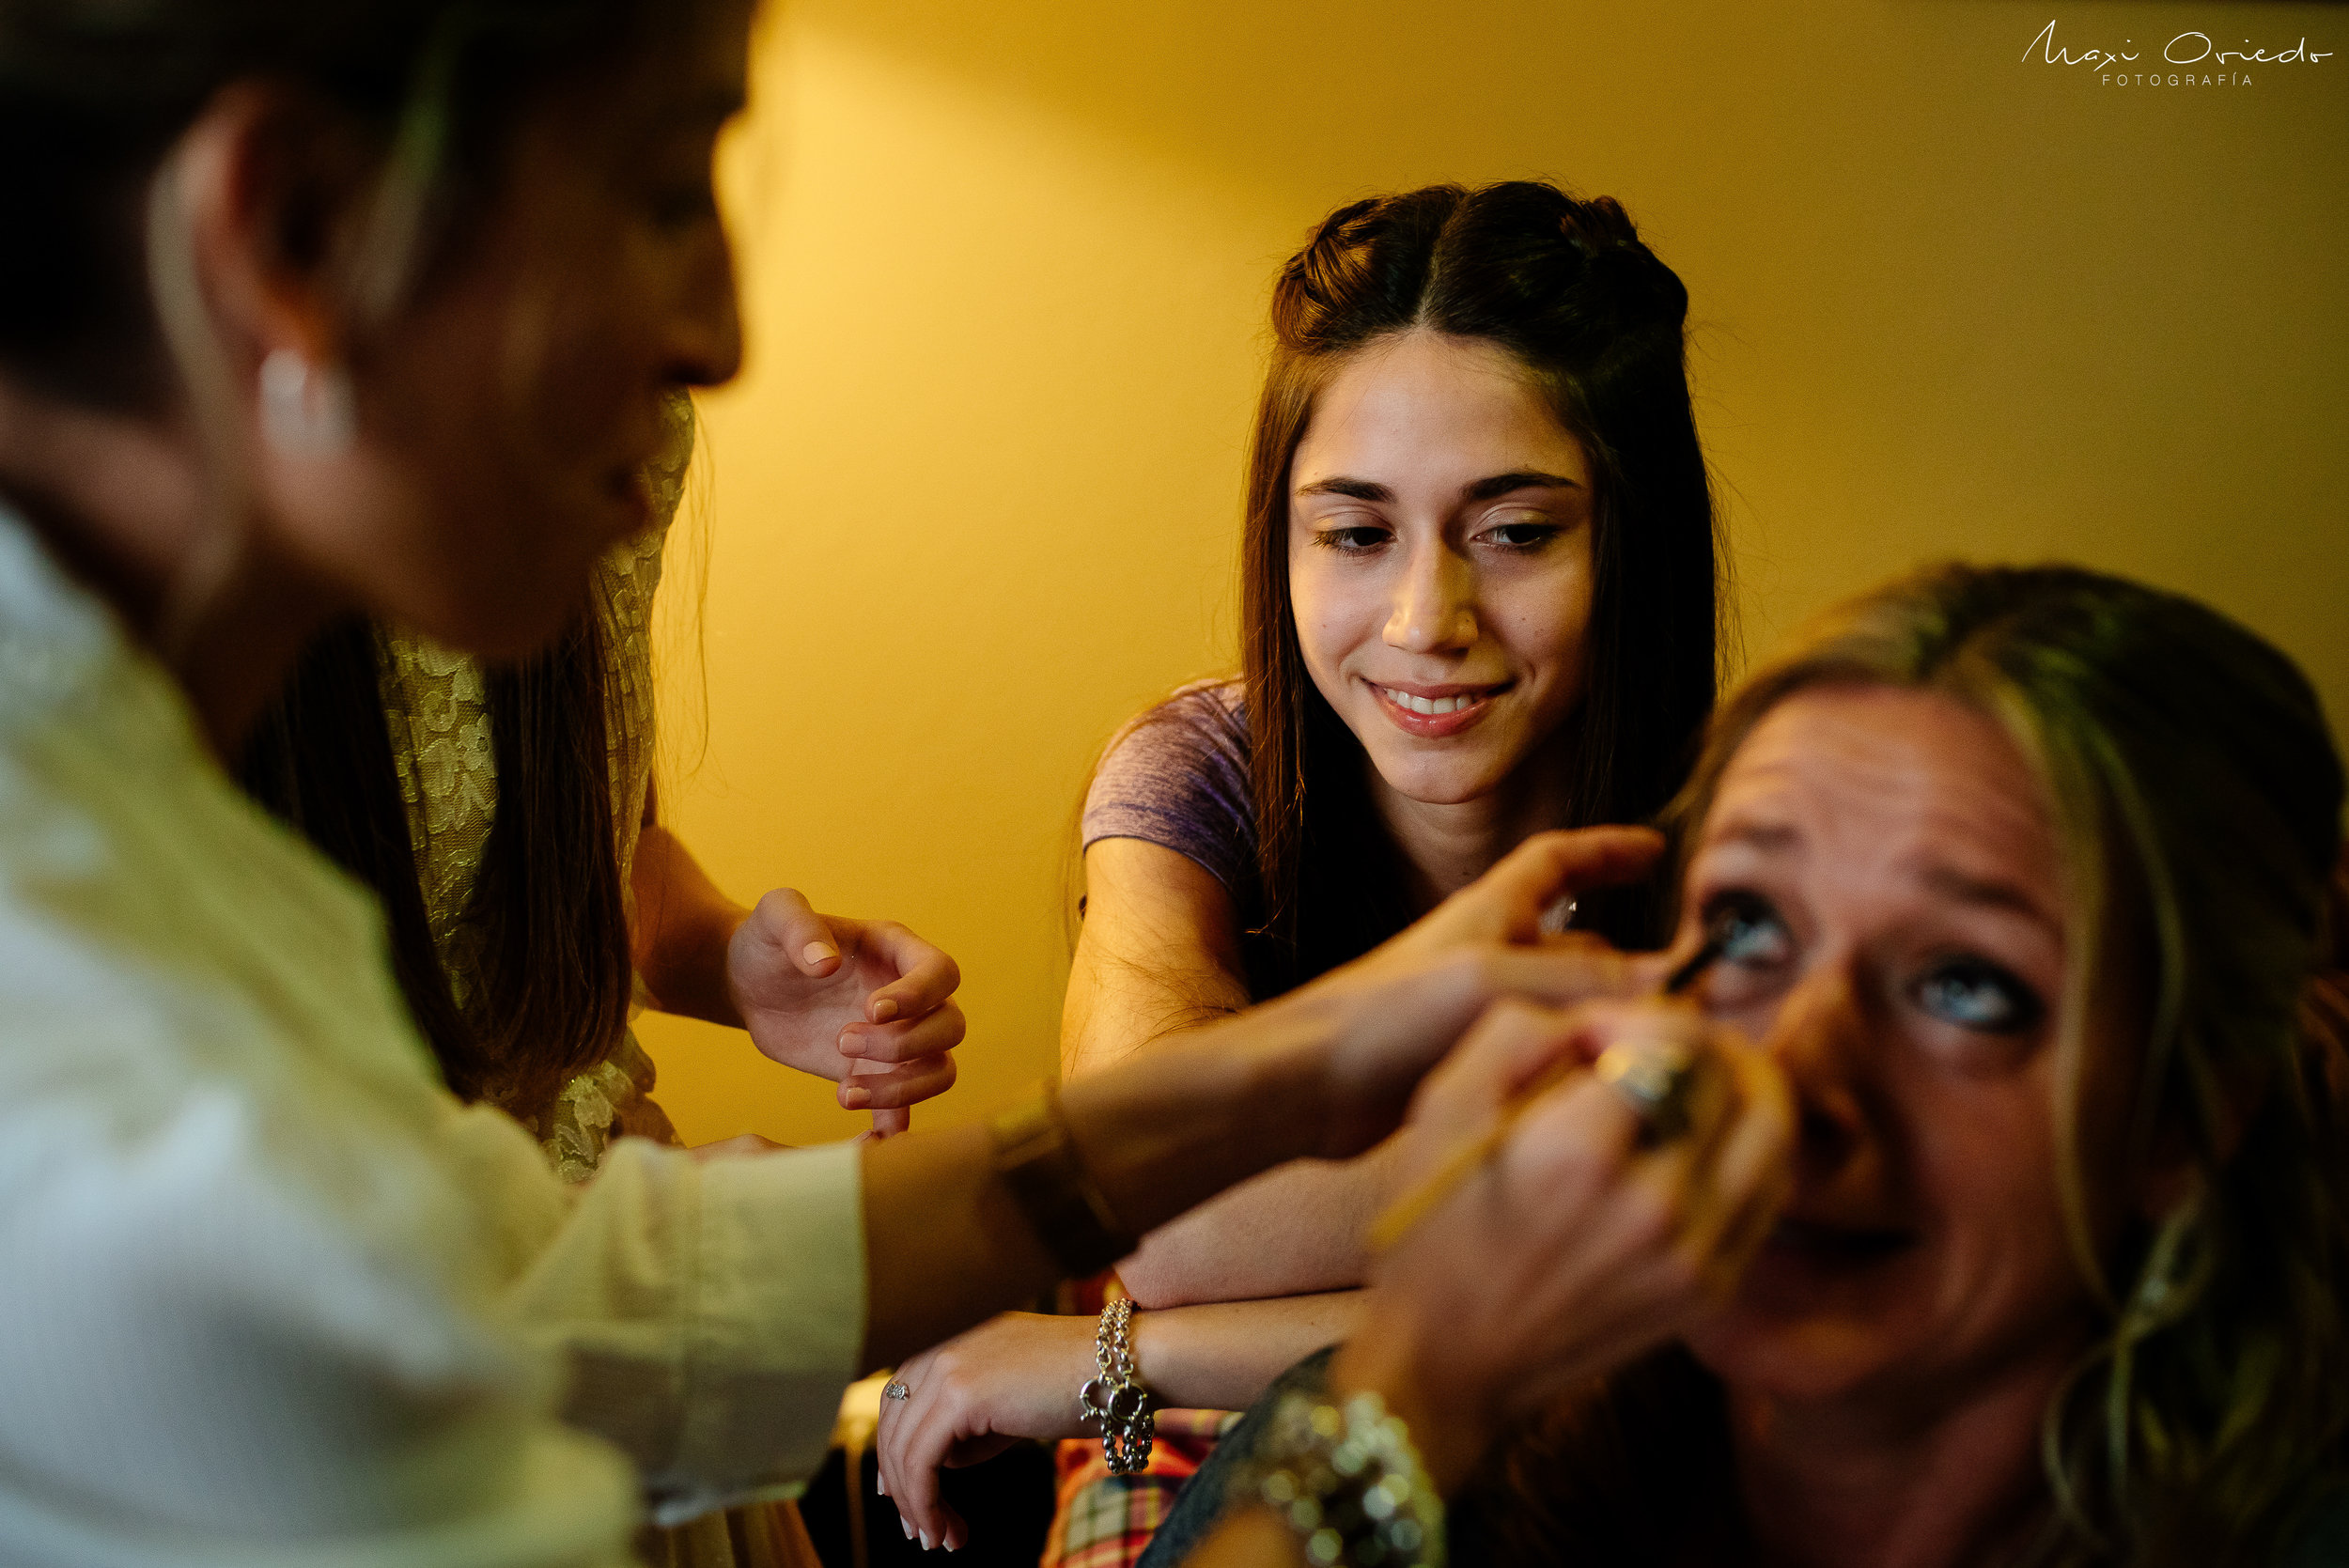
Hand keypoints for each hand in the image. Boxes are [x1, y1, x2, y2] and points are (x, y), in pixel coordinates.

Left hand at [727, 890, 963, 1135]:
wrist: (750, 985)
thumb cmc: (769, 942)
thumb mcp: (774, 915)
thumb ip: (799, 925)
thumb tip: (825, 963)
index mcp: (896, 951)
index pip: (941, 972)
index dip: (918, 995)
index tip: (872, 1010)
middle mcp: (910, 997)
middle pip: (950, 1026)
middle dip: (903, 1044)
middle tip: (842, 1041)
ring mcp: (898, 1039)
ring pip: (939, 1071)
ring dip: (901, 1088)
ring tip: (846, 1092)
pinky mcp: (876, 1075)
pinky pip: (906, 1108)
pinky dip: (894, 1127)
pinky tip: (865, 1136)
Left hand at [874, 1312, 1096, 1551]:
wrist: (1125, 1365)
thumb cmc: (1080, 1386)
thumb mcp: (1007, 1401)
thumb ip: (965, 1423)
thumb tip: (930, 1467)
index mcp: (951, 1338)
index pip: (899, 1400)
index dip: (895, 1453)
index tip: (903, 1496)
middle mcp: (942, 1344)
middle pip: (893, 1426)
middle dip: (901, 1487)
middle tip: (921, 1530)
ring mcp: (948, 1365)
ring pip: (903, 1449)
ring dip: (916, 1504)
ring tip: (940, 1539)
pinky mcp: (961, 1395)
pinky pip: (922, 1461)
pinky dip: (926, 1502)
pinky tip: (947, 1529)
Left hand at [1261, 826, 1669, 1158]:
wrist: (1309, 1086)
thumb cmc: (1386, 1015)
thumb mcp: (1495, 981)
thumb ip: (1585, 980)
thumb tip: (1675, 980)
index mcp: (1489, 913)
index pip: (1557, 862)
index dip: (1607, 849)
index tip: (1656, 848)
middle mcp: (1487, 958)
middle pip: (1577, 947)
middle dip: (1630, 964)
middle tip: (1694, 992)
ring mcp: (1477, 1015)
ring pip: (1563, 1010)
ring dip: (1608, 1022)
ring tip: (1663, 1049)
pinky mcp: (1468, 1067)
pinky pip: (1539, 1058)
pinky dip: (1576, 1067)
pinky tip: (1605, 1093)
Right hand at [1333, 996, 1792, 1490]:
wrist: (1443, 1359)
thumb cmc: (1428, 1228)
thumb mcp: (1443, 1106)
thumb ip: (1522, 1031)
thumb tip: (1597, 1018)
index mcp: (1579, 1154)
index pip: (1674, 1040)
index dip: (1638, 1015)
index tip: (1595, 1031)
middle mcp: (1653, 1206)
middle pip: (1736, 1079)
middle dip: (1697, 1042)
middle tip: (1655, 1041)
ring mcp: (1692, 1256)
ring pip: (1771, 1133)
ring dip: (1742, 1087)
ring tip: (1696, 1078)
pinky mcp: (1707, 1290)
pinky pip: (1764, 1194)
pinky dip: (1746, 1148)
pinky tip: (1702, 1140)